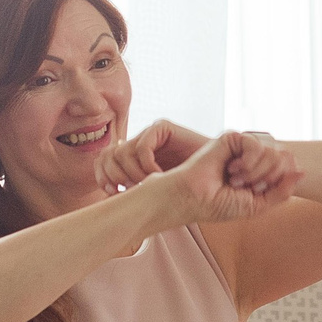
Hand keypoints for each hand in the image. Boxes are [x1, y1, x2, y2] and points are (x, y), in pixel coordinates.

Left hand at [94, 119, 208, 193]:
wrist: (219, 173)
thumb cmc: (188, 185)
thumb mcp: (155, 190)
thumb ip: (134, 187)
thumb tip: (107, 193)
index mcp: (133, 154)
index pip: (103, 159)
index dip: (102, 176)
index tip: (112, 192)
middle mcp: (139, 141)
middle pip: (107, 155)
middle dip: (114, 176)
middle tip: (129, 190)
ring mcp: (150, 133)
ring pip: (121, 153)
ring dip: (132, 174)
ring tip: (147, 185)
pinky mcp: (163, 128)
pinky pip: (142, 149)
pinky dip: (147, 167)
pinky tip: (159, 176)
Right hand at [154, 131, 301, 225]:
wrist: (192, 199)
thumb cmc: (218, 205)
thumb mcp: (258, 205)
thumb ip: (282, 191)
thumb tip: (303, 172)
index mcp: (261, 173)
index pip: (289, 167)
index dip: (279, 183)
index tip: (256, 193)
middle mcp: (254, 158)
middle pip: (284, 160)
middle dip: (266, 180)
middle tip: (243, 187)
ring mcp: (243, 147)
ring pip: (272, 152)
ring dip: (255, 173)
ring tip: (234, 179)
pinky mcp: (232, 139)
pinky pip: (256, 144)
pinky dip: (248, 162)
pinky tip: (232, 169)